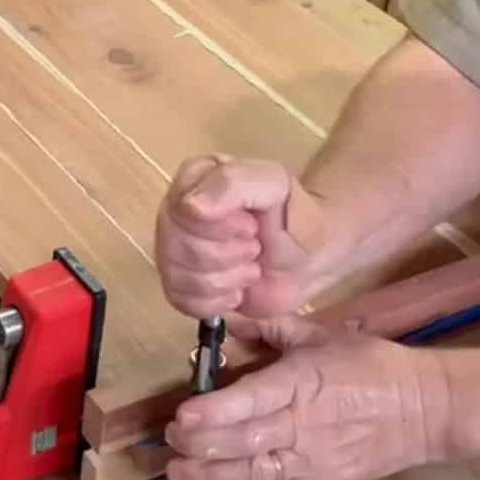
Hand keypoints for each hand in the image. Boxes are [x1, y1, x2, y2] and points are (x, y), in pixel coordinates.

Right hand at [155, 155, 327, 317]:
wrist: (307, 259)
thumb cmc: (291, 218)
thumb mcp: (274, 186)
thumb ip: (233, 184)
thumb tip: (190, 207)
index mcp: (193, 179)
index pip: (183, 210)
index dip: (221, 227)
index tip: (251, 225)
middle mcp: (175, 212)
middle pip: (179, 246)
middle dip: (228, 255)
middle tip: (254, 247)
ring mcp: (172, 249)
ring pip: (179, 276)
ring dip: (227, 279)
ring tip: (249, 267)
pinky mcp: (179, 285)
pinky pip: (181, 301)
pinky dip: (217, 301)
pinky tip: (236, 289)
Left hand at [164, 318, 450, 479]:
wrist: (424, 408)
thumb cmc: (371, 365)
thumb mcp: (321, 335)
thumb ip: (271, 329)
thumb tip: (227, 321)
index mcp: (300, 384)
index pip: (251, 400)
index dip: (215, 410)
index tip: (182, 414)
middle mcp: (300, 426)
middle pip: (243, 441)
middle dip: (199, 443)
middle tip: (169, 439)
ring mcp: (310, 462)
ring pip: (254, 475)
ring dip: (211, 478)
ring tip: (177, 474)